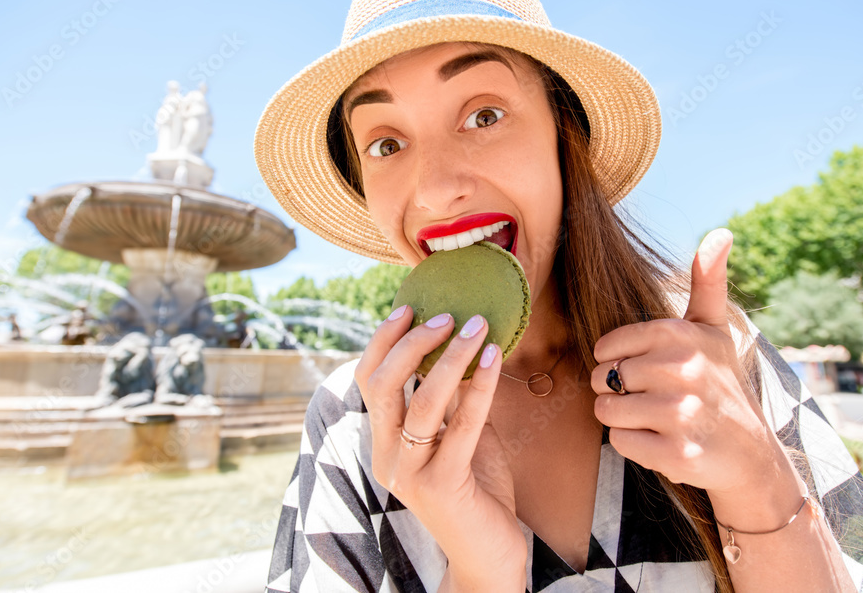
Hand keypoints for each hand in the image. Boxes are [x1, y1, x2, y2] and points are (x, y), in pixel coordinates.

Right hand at [355, 307, 527, 585]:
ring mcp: (411, 472)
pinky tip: (494, 357)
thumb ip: (452, 400)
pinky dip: (480, 384)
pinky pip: (462, 423)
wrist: (489, 554)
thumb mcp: (458, 435)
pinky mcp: (443, 485)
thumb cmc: (476, 491)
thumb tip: (461, 344)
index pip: (368, 381)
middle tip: (446, 315)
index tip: (408, 308)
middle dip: (410, 342)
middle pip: (382, 386)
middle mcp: (388, 456)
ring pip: (420, 401)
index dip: (382, 341)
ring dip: (450, 356)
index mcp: (383, 442)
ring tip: (476, 325)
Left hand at [590, 229, 780, 496]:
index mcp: (684, 336)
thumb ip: (708, 281)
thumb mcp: (715, 328)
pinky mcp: (677, 455)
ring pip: (607, 410)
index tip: (635, 367)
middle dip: (615, 390)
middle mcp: (685, 371)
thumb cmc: (722, 383)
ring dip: (621, 417)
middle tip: (648, 396)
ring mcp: (682, 415)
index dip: (613, 359)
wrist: (751, 453)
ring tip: (652, 417)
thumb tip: (721, 233)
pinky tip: (661, 440)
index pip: (610, 344)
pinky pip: (621, 442)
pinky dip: (633, 445)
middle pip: (604, 378)